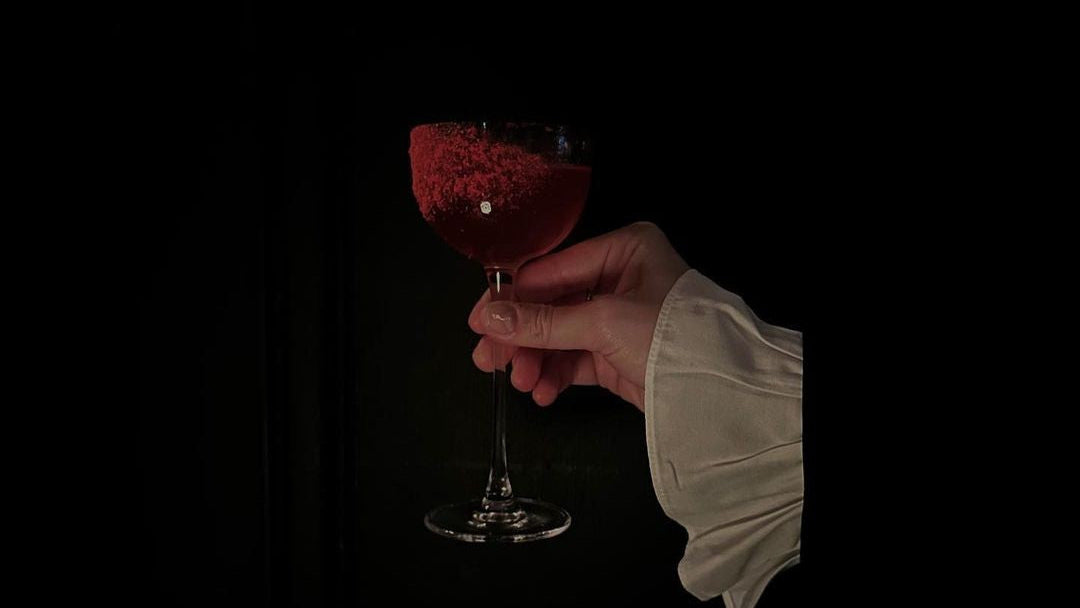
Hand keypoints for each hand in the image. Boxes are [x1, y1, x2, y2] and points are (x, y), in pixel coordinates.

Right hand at [468, 222, 688, 411]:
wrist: (720, 392)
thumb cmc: (670, 336)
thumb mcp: (603, 322)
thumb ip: (542, 322)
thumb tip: (487, 320)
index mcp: (623, 249)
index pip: (552, 269)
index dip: (513, 297)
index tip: (480, 321)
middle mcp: (620, 277)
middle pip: (552, 305)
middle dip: (522, 336)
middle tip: (489, 359)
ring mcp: (618, 318)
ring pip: (559, 336)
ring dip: (535, 360)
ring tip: (519, 383)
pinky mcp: (618, 355)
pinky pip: (575, 360)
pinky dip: (555, 375)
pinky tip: (542, 392)